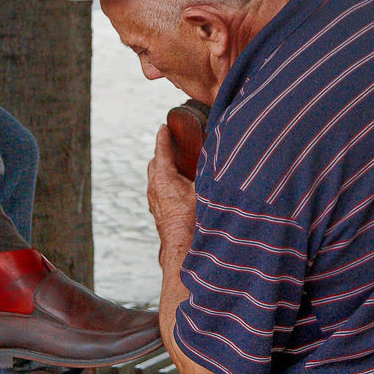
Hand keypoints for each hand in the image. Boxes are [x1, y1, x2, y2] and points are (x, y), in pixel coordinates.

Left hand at [146, 125, 197, 255]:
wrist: (181, 246)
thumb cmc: (192, 220)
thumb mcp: (203, 190)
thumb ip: (207, 172)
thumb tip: (219, 156)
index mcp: (164, 178)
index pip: (161, 150)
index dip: (163, 136)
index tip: (164, 126)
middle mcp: (154, 188)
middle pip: (155, 162)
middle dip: (162, 151)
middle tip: (172, 144)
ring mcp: (154, 200)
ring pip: (155, 177)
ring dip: (163, 168)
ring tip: (176, 164)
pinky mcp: (157, 210)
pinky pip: (157, 189)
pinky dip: (164, 182)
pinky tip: (177, 187)